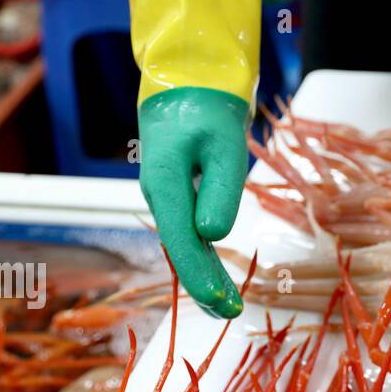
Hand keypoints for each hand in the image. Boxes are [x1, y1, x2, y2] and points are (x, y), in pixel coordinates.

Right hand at [138, 86, 249, 317]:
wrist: (188, 77)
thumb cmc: (208, 107)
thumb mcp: (223, 144)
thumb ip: (220, 191)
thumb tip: (212, 236)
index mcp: (165, 183)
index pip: (182, 240)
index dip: (200, 275)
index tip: (219, 302)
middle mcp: (160, 194)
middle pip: (181, 250)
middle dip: (203, 285)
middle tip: (230, 314)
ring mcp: (166, 195)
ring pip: (185, 244)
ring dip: (204, 276)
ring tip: (227, 306)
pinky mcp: (178, 194)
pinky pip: (189, 232)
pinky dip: (203, 257)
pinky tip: (216, 277)